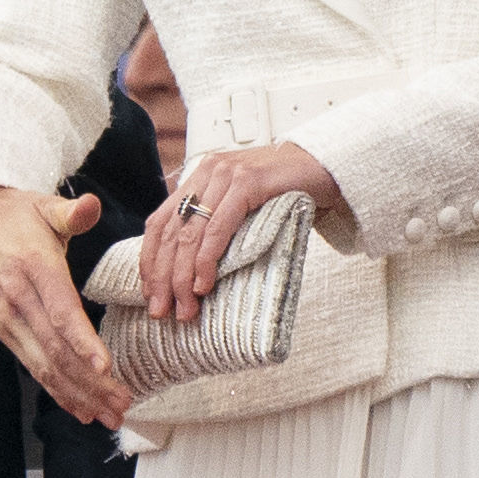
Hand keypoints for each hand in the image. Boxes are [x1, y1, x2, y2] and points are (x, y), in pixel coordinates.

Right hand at [0, 186, 128, 428]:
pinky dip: (57, 390)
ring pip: (45, 365)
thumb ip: (71, 212)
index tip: (105, 367)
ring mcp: (8, 320)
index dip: (82, 342)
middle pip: (56, 349)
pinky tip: (79, 408)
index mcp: (34, 269)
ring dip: (77, 394)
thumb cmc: (14, 215)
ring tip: (109, 415)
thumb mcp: (43, 205)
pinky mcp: (4, 330)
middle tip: (122, 404)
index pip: (60, 311)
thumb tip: (90, 206)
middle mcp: (18, 300)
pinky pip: (33, 365)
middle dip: (90, 382)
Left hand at [140, 140, 342, 323]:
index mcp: (200, 176)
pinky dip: (207, 260)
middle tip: (162, 311)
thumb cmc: (289, 191)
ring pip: (190, 235)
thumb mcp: (243, 204)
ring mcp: (227, 174)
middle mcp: (208, 171)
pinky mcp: (249, 182)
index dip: (149, 262)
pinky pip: (219, 228)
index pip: (159, 223)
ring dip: (182, 278)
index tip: (150, 294)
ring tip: (185, 308)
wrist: (329, 166)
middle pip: (169, 233)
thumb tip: (187, 268)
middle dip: (162, 278)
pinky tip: (204, 284)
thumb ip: (217, 220)